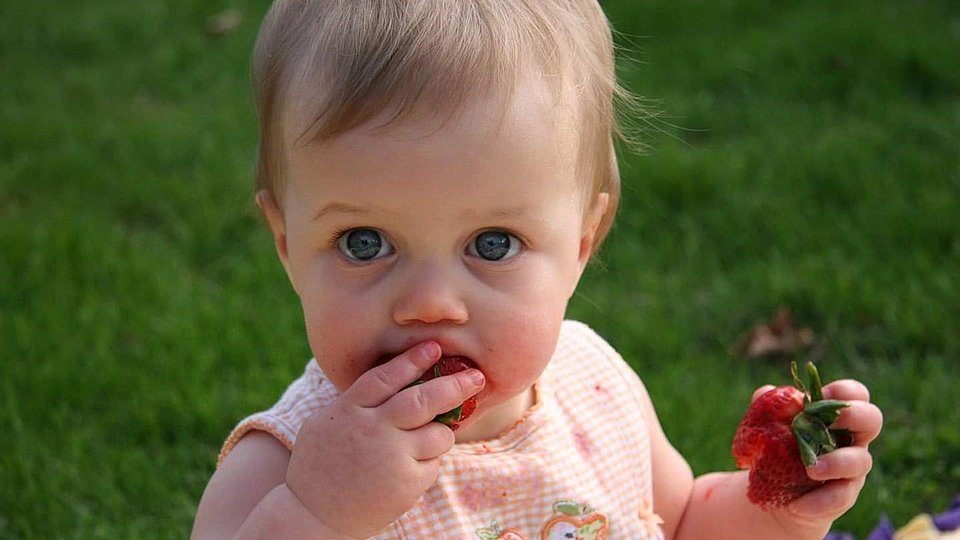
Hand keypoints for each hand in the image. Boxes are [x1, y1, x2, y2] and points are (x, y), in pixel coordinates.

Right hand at [284, 341, 484, 537]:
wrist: (312, 516)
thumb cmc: (319, 465)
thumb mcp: (324, 423)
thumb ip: (356, 401)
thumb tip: (392, 375)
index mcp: (349, 410)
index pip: (386, 377)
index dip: (412, 360)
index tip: (434, 347)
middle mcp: (373, 430)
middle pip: (423, 400)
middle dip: (454, 386)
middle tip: (476, 377)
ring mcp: (391, 457)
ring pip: (438, 434)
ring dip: (441, 434)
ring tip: (427, 441)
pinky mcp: (406, 483)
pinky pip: (433, 464)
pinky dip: (427, 464)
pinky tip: (406, 471)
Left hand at [752, 379, 882, 526]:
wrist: (775, 494)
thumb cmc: (777, 450)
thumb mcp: (769, 427)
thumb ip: (767, 408)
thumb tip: (766, 392)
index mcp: (836, 417)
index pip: (856, 394)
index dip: (845, 390)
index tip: (822, 394)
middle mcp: (851, 440)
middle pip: (872, 420)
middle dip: (855, 416)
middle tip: (829, 423)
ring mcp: (851, 470)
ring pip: (861, 461)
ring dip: (837, 462)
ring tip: (811, 469)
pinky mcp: (843, 496)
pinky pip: (841, 497)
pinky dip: (819, 500)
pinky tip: (797, 504)